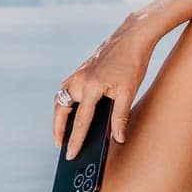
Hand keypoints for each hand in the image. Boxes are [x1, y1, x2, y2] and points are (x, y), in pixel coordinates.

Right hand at [54, 16, 157, 157]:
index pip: (80, 121)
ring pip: (61, 98)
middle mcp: (79, 80)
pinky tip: (73, 111)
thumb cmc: (133, 62)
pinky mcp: (81, 70)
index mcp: (91, 86)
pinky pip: (66, 89)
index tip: (70, 155)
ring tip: (64, 132)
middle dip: (58, 129)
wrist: (133, 36)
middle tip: (61, 146)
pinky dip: (66, 102)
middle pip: (61, 110)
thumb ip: (121, 117)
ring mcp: (78, 73)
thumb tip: (118, 139)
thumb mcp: (129, 92)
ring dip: (60, 115)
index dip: (75, 141)